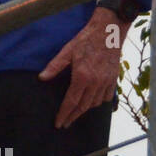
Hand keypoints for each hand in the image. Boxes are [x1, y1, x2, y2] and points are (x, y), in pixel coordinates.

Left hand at [39, 7, 129, 127]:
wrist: (108, 31)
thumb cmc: (85, 40)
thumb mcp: (66, 51)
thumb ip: (54, 66)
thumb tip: (41, 78)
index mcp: (82, 77)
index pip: (71, 102)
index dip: (64, 114)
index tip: (58, 123)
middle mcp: (95, 83)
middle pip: (83, 106)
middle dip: (73, 117)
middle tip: (65, 123)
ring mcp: (106, 82)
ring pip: (95, 103)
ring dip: (84, 110)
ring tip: (75, 112)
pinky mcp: (113, 79)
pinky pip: (107, 97)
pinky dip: (99, 102)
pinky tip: (92, 102)